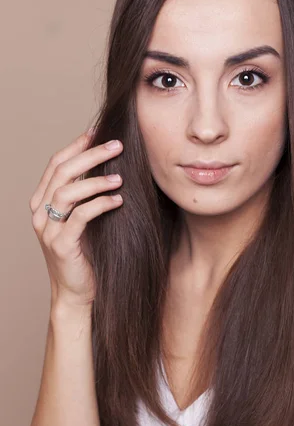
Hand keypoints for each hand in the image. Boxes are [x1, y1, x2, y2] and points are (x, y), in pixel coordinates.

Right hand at [29, 129, 123, 308]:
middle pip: (61, 172)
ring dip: (95, 180)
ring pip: (67, 192)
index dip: (75, 146)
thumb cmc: (85, 253)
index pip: (55, 164)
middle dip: (90, 155)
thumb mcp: (83, 220)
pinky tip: (118, 200)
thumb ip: (85, 195)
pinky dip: (100, 204)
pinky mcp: (61, 245)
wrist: (76, 292)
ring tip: (121, 177)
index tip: (97, 132)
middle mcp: (41, 213)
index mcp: (42, 203)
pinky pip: (80, 216)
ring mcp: (48, 229)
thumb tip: (109, 165)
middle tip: (116, 145)